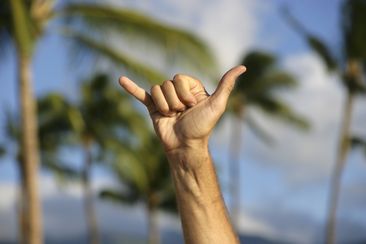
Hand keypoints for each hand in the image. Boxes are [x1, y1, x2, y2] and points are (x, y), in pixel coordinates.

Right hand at [118, 66, 245, 152]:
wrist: (185, 147)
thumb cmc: (202, 127)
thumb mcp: (217, 104)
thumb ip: (227, 85)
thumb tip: (243, 67)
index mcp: (191, 88)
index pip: (179, 78)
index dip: (184, 92)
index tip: (191, 106)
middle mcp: (177, 92)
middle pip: (166, 84)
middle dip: (174, 100)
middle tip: (181, 114)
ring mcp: (164, 100)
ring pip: (155, 90)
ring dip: (163, 106)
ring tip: (171, 117)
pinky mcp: (152, 109)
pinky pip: (140, 95)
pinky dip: (131, 88)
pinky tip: (120, 80)